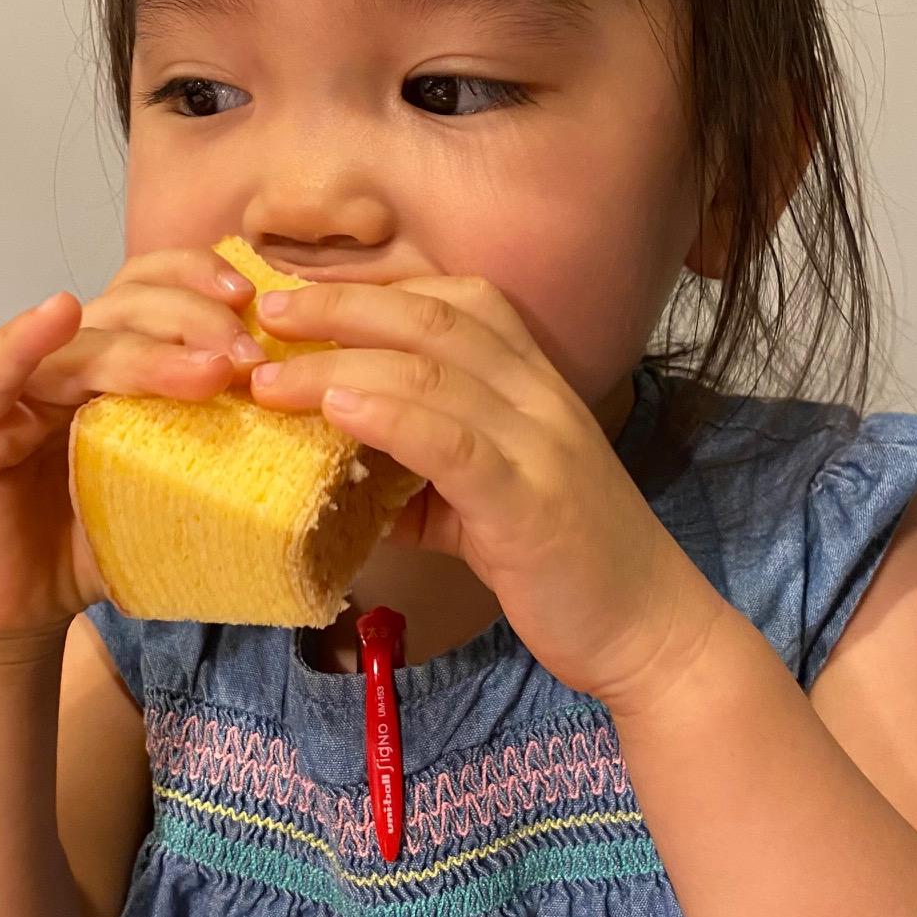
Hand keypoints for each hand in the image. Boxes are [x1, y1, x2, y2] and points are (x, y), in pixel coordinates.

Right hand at [0, 247, 271, 646]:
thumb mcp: (169, 496)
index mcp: (108, 365)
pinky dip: (22, 341)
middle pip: (125, 306)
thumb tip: (326, 444)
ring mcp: (9, 393)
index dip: (201, 280)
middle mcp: (59, 364)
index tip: (257, 300)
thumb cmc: (90, 550)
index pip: (153, 291)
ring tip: (207, 370)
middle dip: (193, 320)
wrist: (11, 618)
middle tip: (247, 358)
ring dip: (147, 349)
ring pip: (81, 345)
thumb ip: (220, 459)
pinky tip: (57, 315)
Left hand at [245, 275, 715, 709]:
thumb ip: (424, 477)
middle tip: (268, 312)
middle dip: (342, 305)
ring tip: (270, 374)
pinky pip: (453, 443)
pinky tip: (338, 410)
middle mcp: (541, 398)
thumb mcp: (491, 503)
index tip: (304, 292)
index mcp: (535, 385)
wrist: (649, 631)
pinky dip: (390, 416)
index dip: (376, 286)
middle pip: (434, 317)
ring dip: (339, 362)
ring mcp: (540, 445)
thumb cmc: (568, 565)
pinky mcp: (529, 503)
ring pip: (434, 370)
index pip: (458, 299)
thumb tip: (341, 471)